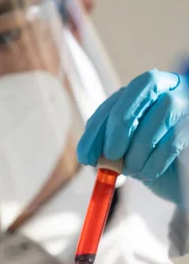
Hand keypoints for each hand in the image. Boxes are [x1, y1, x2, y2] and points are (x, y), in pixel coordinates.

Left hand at [77, 70, 188, 205]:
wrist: (181, 177)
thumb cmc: (150, 159)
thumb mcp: (123, 151)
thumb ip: (106, 147)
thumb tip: (90, 156)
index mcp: (144, 90)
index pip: (118, 98)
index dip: (98, 127)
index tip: (85, 157)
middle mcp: (170, 86)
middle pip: (143, 87)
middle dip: (120, 125)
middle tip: (110, 156)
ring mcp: (188, 102)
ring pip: (164, 109)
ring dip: (139, 148)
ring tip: (133, 169)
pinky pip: (176, 136)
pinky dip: (155, 160)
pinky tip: (148, 172)